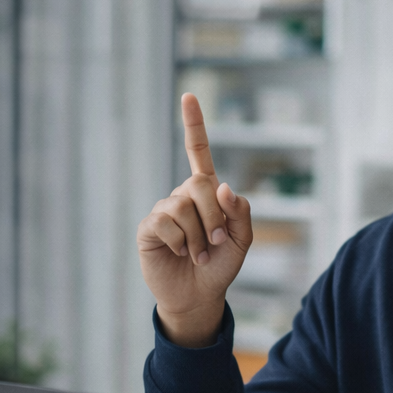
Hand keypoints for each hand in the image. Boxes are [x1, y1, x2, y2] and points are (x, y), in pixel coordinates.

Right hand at [136, 94, 252, 346]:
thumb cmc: (220, 265)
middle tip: (216, 243)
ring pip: (183, 208)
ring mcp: (163, 210)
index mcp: (205, 192)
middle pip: (198, 185)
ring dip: (199, 238)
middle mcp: (182, 195)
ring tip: (198, 255)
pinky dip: (181, 243)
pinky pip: (166, 223)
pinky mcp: (149, 228)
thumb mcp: (242, 240)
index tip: (189, 96)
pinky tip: (180, 254)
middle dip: (214, 218)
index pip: (197, 152)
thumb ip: (240, 212)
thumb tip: (222, 186)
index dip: (193, 125)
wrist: (199, 296)